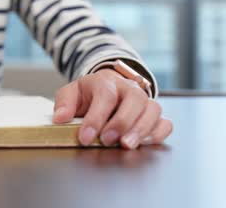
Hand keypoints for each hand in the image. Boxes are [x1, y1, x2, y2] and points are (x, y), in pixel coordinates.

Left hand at [53, 69, 172, 148]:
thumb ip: (64, 103)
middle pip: (134, 100)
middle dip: (121, 123)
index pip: (105, 96)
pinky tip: (146, 142)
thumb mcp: (71, 93)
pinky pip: (165, 122)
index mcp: (106, 81)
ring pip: (152, 109)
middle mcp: (128, 88)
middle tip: (107, 141)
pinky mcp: (153, 114)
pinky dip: (158, 133)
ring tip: (126, 145)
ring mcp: (144, 100)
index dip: (95, 118)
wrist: (107, 87)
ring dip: (141, 129)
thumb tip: (60, 118)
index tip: (85, 137)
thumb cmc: (89, 94)